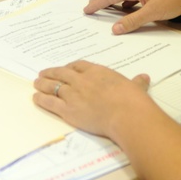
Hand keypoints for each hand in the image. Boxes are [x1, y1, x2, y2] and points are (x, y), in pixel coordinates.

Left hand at [33, 61, 152, 138]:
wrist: (125, 114)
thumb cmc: (132, 100)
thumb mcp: (135, 87)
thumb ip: (137, 82)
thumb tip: (144, 78)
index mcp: (97, 72)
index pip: (79, 65)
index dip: (70, 67)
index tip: (66, 69)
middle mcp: (82, 80)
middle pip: (62, 73)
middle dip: (51, 73)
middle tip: (43, 73)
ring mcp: (73, 95)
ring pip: (53, 86)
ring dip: (43, 84)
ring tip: (36, 83)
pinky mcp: (68, 110)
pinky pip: (50, 103)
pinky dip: (41, 99)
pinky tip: (35, 98)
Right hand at [85, 0, 180, 32]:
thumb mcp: (152, 12)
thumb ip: (133, 21)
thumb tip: (115, 28)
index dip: (97, 4)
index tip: (86, 9)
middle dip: (106, 5)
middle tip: (94, 13)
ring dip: (120, 7)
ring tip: (113, 17)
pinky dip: (132, 6)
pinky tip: (135, 14)